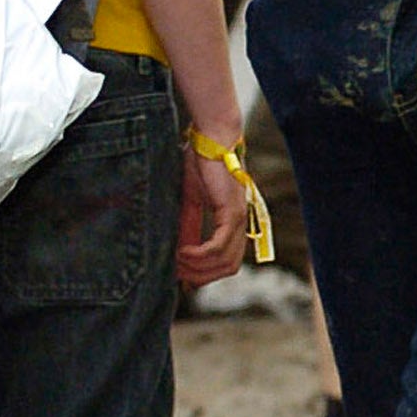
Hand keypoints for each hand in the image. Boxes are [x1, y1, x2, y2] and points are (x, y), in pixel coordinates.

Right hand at [177, 140, 249, 289]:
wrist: (210, 139)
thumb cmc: (199, 164)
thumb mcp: (189, 202)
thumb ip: (187, 227)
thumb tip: (179, 253)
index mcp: (232, 223)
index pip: (226, 261)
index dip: (205, 275)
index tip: (182, 278)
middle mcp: (240, 225)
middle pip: (228, 268)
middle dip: (201, 276)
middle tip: (176, 272)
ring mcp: (238, 220)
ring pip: (225, 262)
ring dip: (198, 269)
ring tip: (176, 262)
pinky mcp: (231, 212)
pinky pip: (219, 247)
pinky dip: (200, 256)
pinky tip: (182, 253)